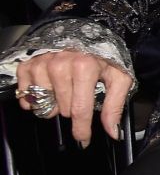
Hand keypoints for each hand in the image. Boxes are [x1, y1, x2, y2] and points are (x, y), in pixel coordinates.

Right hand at [14, 50, 129, 147]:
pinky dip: (36, 97)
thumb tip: (113, 132)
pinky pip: (26, 93)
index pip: (79, 109)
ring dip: (55, 103)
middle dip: (73, 108)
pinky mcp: (29, 64)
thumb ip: (114, 105)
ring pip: (44, 103)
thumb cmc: (104, 57)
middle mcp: (60, 64)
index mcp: (84, 67)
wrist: (86, 34)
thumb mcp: (118, 77)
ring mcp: (42, 63)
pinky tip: (47, 91)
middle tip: (80, 95)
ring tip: (65, 92)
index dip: (81, 129)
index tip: (83, 140)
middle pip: (63, 108)